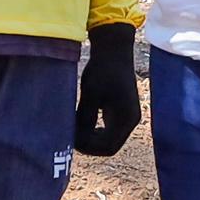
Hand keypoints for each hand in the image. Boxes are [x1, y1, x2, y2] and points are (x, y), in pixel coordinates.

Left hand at [75, 22, 141, 156]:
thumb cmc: (102, 69)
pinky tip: (80, 123)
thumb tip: (74, 138)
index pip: (108, 147)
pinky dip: (93, 131)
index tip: (71, 140)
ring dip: (90, 139)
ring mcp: (126, 117)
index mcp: (126, 118)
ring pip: (108, 139)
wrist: (114, 50)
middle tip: (69, 137)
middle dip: (88, 145)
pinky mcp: (120, 112)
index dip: (89, 148)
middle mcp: (130, 121)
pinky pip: (107, 130)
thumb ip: (85, 118)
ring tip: (73, 129)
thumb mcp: (91, 94)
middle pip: (109, 147)